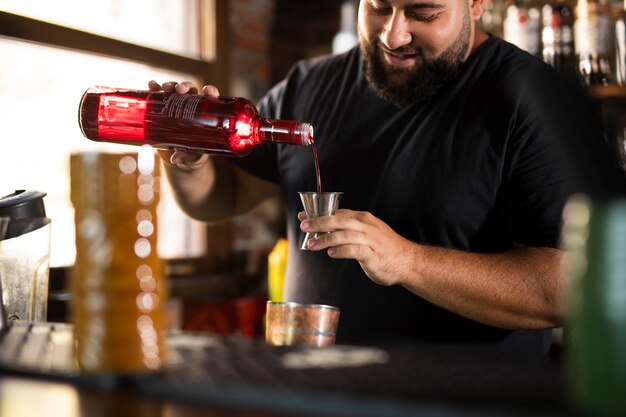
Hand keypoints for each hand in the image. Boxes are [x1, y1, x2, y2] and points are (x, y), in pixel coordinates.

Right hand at [149, 80, 220, 169]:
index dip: (211, 92)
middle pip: (191, 91)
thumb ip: (187, 156)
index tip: (207, 90)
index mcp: (205, 115)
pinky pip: (159, 96)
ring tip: (165, 87)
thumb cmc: (192, 156)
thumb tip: (175, 158)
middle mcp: (192, 107)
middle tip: (180, 90)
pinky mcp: (163, 109)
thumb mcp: (192, 157)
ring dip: (171, 85)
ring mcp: (177, 106)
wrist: (179, 158)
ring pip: (175, 90)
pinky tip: (151, 85)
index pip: (210, 99)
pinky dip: (155, 88)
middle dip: (185, 87)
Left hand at [299, 209, 416, 285]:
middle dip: (319, 222)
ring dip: (325, 239)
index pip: (338, 213)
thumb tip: (327, 229)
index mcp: (363, 219)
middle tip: (304, 226)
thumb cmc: (385, 249)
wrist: (408, 262)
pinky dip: (340, 251)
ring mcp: (370, 240)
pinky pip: (354, 250)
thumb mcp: (367, 233)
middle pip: (338, 220)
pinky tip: (330, 254)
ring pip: (343, 235)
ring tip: (311, 244)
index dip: (318, 214)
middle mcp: (366, 226)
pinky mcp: (373, 254)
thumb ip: (349, 230)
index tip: (303, 216)